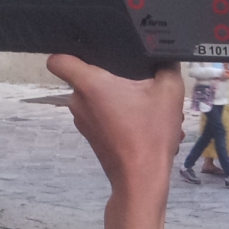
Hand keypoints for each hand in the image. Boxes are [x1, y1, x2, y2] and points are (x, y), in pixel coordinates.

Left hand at [46, 56, 185, 201]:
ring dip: (120, 98)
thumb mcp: (169, 92)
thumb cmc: (150, 133)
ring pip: (98, 97)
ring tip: (147, 106)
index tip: (87, 49)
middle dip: (112, 76)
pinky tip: (142, 123)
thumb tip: (165, 57)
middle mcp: (78, 101)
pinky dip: (119, 115)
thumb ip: (167, 67)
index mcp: (90, 84)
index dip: (68, 50)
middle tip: (138, 81)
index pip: (59, 60)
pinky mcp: (90, 135)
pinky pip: (102, 115)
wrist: (141, 179)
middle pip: (87, 77)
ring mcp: (82, 120)